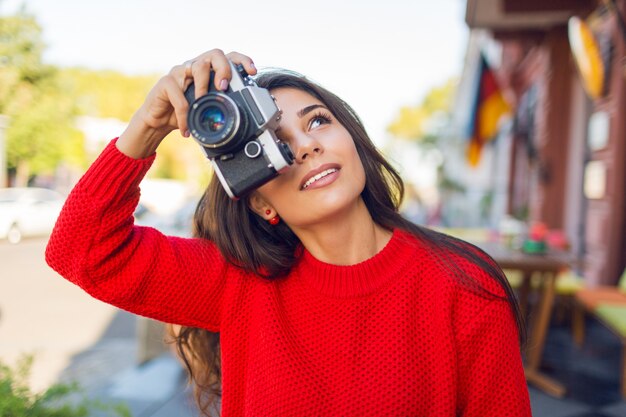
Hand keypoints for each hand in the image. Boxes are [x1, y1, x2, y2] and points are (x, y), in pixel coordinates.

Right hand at [117, 49, 256, 157]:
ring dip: (204, 88)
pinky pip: (179, 96)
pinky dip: (184, 115)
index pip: (227, 57)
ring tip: (203, 105)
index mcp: (208, 72)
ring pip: (197, 67)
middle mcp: (194, 67)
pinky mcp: (166, 82)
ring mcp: (180, 72)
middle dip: (224, 68)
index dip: (242, 60)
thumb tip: (245, 117)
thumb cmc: (184, 114)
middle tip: (224, 87)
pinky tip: (186, 129)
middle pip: (214, 54)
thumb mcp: (207, 111)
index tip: (252, 72)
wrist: (157, 123)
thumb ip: (221, 108)